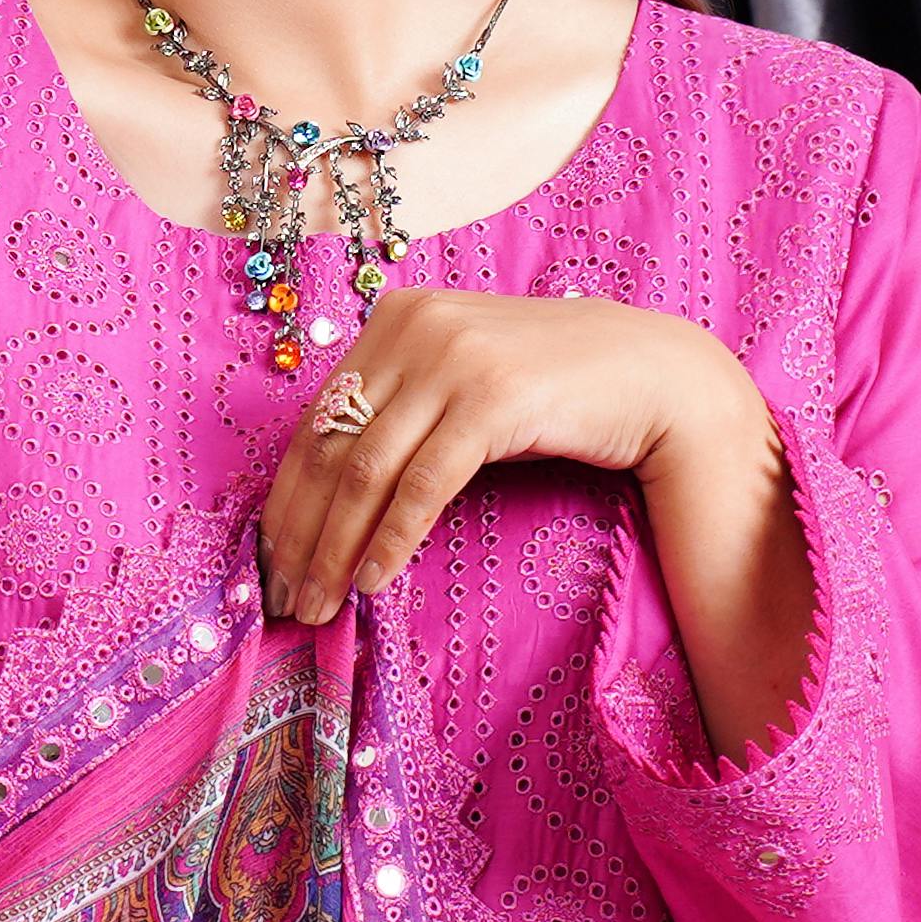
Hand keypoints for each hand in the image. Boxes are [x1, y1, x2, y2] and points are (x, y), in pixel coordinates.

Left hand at [263, 289, 765, 618]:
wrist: (651, 373)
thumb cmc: (553, 388)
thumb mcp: (462, 380)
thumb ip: (401, 407)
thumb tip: (325, 493)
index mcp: (395, 318)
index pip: (317, 421)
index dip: (287, 497)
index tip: (269, 560)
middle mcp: (415, 327)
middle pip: (332, 448)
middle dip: (301, 533)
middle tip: (285, 596)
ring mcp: (454, 359)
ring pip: (367, 471)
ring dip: (336, 548)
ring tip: (320, 603)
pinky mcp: (492, 398)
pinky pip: (423, 483)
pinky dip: (391, 538)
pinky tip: (372, 580)